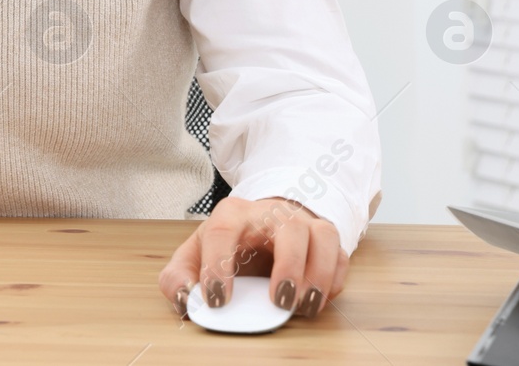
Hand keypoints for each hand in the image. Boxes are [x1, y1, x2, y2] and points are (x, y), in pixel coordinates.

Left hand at [158, 195, 349, 319]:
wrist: (261, 224)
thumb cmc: (228, 243)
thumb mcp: (195, 255)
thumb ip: (177, 277)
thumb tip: (184, 297)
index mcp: (231, 214)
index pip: (222, 231)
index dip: (217, 266)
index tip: (217, 300)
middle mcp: (271, 213)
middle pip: (288, 227)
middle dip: (289, 266)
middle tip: (279, 302)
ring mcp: (303, 223)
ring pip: (323, 237)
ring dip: (318, 274)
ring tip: (302, 305)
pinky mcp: (326, 239)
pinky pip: (341, 256)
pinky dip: (334, 281)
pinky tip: (316, 300)